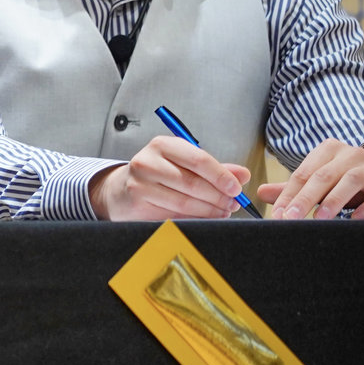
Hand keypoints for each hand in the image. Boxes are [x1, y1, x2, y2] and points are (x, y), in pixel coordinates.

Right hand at [87, 135, 251, 220]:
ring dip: (208, 210)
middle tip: (232, 204)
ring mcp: (140, 182)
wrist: (121, 189)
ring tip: (221, 212)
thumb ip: (215, 169)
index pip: (198, 159)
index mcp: (163, 145)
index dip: (221, 176)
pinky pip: (172, 214)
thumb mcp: (184, 164)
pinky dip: (193, 218)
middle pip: (192, 183)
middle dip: (217, 197)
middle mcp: (148, 160)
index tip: (236, 188)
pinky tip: (203, 217)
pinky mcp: (137, 201)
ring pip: (183, 201)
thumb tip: (242, 174)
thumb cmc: (157, 174)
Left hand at [257, 139, 363, 218]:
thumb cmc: (349, 179)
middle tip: (291, 218)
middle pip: (323, 176)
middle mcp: (350, 155)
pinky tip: (354, 219)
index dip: (288, 195)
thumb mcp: (321, 180)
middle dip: (305, 198)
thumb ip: (293, 187)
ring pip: (350, 181)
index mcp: (328, 151)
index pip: (303, 174)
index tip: (277, 214)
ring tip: (319, 218)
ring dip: (333, 201)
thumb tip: (261, 192)